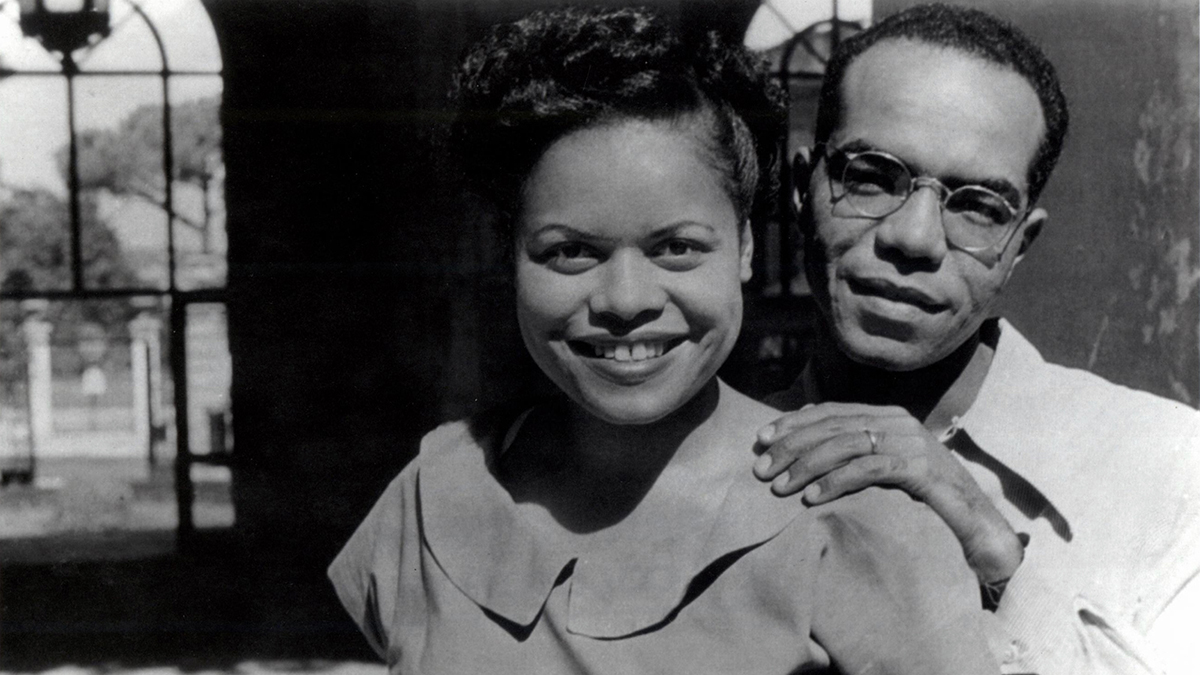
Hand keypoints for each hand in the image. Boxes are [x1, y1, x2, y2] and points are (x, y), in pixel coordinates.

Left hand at [755, 402, 1023, 583]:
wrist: (976, 523)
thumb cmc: (923, 498)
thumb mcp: (883, 466)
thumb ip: (853, 453)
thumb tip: (803, 448)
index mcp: (886, 415)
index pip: (830, 411)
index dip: (792, 423)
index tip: (761, 440)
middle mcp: (898, 421)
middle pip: (832, 426)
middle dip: (791, 446)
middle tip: (761, 468)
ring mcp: (911, 441)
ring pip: (845, 445)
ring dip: (806, 466)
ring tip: (780, 486)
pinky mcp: (920, 467)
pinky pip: (869, 469)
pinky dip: (836, 481)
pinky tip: (812, 497)